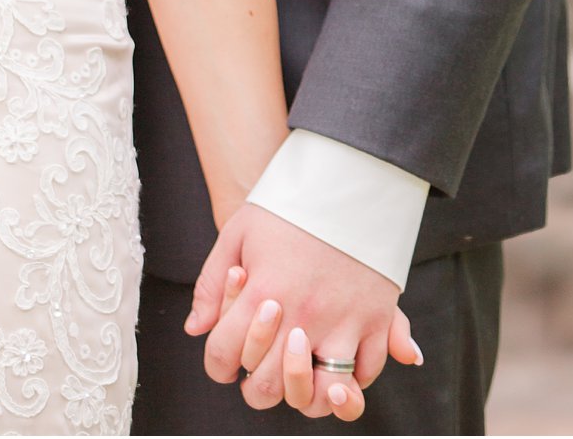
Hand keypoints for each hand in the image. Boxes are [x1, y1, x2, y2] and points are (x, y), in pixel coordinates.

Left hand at [188, 204, 420, 418]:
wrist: (345, 180)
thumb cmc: (286, 207)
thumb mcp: (238, 231)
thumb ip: (211, 284)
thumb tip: (195, 329)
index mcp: (264, 290)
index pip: (225, 355)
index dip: (218, 364)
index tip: (226, 359)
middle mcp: (303, 313)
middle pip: (269, 385)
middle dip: (256, 385)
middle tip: (259, 370)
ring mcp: (343, 320)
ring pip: (318, 392)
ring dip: (302, 391)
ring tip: (296, 372)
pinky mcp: (377, 318)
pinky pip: (365, 373)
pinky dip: (349, 380)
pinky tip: (332, 362)